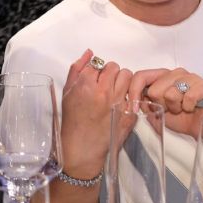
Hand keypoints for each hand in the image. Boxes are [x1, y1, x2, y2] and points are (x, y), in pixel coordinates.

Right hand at [60, 49, 132, 178]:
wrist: (82, 149)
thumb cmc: (72, 123)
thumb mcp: (67, 94)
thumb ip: (77, 70)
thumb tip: (89, 53)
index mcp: (87, 86)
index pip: (97, 64)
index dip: (95, 71)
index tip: (93, 80)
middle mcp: (105, 92)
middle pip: (114, 67)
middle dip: (109, 74)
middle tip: (104, 86)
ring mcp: (119, 103)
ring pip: (128, 77)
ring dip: (121, 81)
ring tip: (114, 92)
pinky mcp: (129, 114)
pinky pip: (134, 94)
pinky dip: (128, 96)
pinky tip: (119, 104)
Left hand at [128, 67, 202, 137]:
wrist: (199, 127)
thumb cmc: (180, 118)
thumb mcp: (155, 111)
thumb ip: (143, 101)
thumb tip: (134, 97)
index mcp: (163, 76)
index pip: (141, 76)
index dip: (134, 93)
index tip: (134, 108)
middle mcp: (176, 73)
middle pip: (154, 89)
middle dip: (160, 105)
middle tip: (170, 109)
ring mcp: (192, 77)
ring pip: (171, 94)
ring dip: (175, 107)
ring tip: (181, 108)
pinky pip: (189, 97)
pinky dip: (188, 107)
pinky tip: (192, 108)